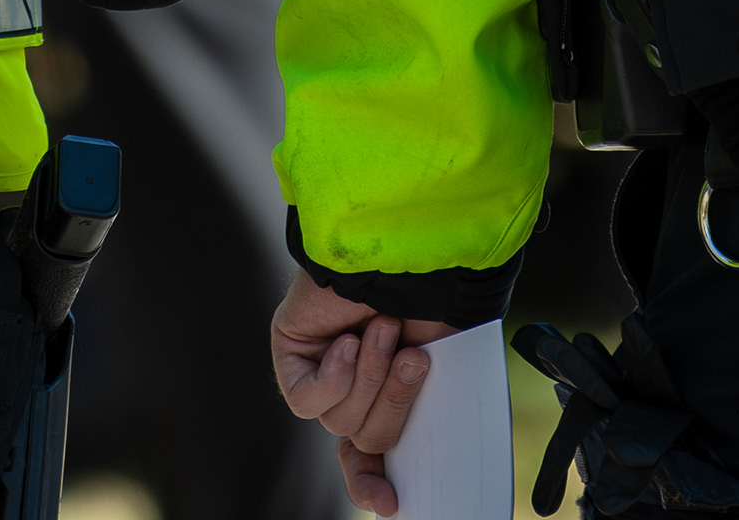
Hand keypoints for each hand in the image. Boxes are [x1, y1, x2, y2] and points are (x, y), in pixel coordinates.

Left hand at [271, 270, 458, 516]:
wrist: (407, 245)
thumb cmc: (434, 292)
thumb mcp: (446, 359)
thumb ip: (430, 405)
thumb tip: (417, 462)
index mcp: (389, 389)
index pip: (373, 454)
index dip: (375, 482)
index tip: (393, 505)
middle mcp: (353, 385)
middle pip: (367, 437)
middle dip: (394, 402)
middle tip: (413, 358)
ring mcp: (320, 370)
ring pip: (341, 420)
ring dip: (369, 376)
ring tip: (382, 327)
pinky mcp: (291, 354)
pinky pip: (309, 399)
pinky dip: (334, 377)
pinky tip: (347, 343)